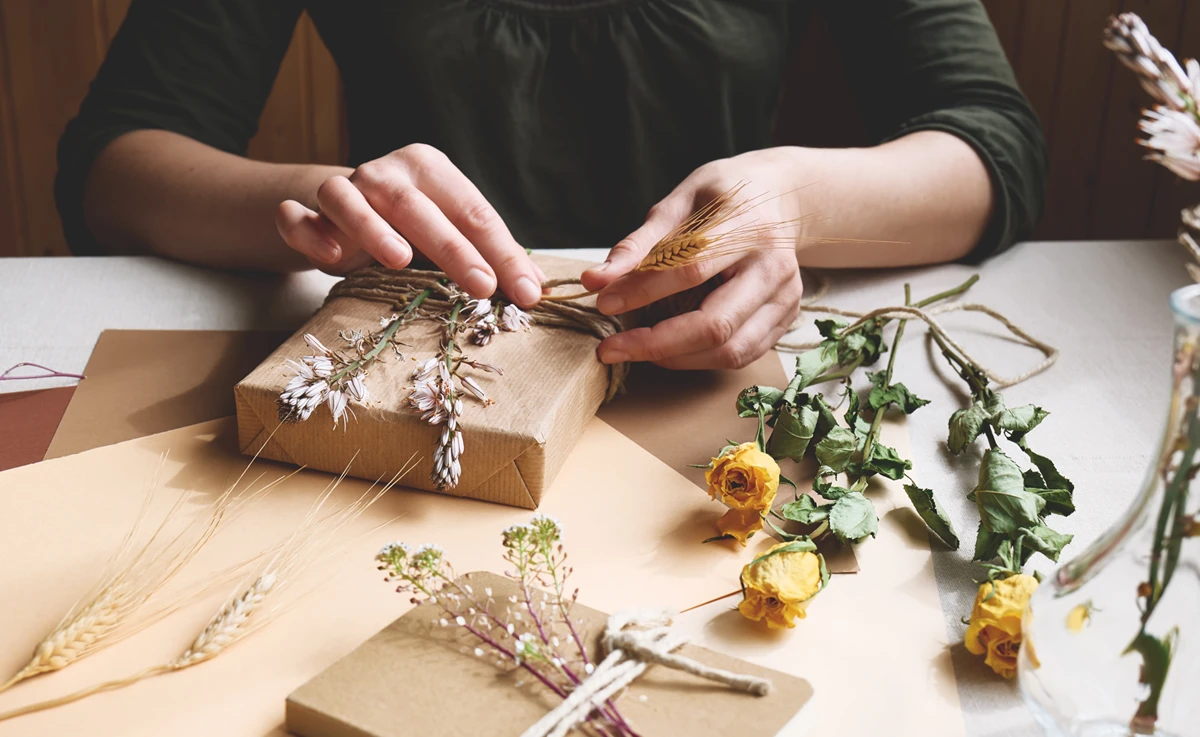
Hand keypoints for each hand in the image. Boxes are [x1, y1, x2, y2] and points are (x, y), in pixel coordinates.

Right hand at [275, 144, 543, 306]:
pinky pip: (296, 214)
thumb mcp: (451, 233)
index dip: (503, 255)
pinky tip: (328, 254)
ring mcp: (341, 187)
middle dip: (453, 249)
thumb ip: (490, 254)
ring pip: (348, 198)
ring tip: (399, 260)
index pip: (473, 212)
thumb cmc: (408, 224)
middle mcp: (386, 173)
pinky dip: (307, 229)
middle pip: (417, 207)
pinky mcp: (304, 209)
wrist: (339, 210)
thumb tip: (536, 288)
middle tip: (483, 286)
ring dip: (371, 227)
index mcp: (431, 170)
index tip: (527, 295)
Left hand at [580, 149, 805, 369]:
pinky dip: (699, 359)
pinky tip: (670, 349)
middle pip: (716, 324)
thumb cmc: (723, 197)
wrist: (779, 197)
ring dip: (676, 358)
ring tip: (636, 348)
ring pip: (730, 350)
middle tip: (611, 348)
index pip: (691, 269)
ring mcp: (786, 297)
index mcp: (747, 227)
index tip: (604, 303)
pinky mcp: (786, 319)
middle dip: (656, 344)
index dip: (644, 291)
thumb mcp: (679, 202)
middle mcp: (773, 267)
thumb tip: (594, 280)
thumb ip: (639, 243)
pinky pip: (741, 355)